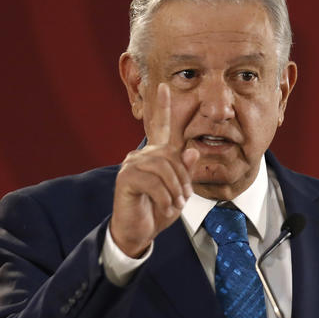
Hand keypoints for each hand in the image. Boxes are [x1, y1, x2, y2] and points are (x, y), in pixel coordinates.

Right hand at [110, 83, 197, 256]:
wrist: (138, 232)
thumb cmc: (157, 211)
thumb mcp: (178, 192)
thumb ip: (186, 172)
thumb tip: (193, 149)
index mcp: (156, 156)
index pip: (160, 127)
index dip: (162, 106)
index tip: (163, 85)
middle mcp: (141, 156)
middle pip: (171, 156)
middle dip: (183, 180)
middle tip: (183, 200)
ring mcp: (131, 165)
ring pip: (164, 168)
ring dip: (175, 191)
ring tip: (174, 205)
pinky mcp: (126, 178)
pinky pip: (153, 182)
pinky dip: (164, 197)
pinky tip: (164, 207)